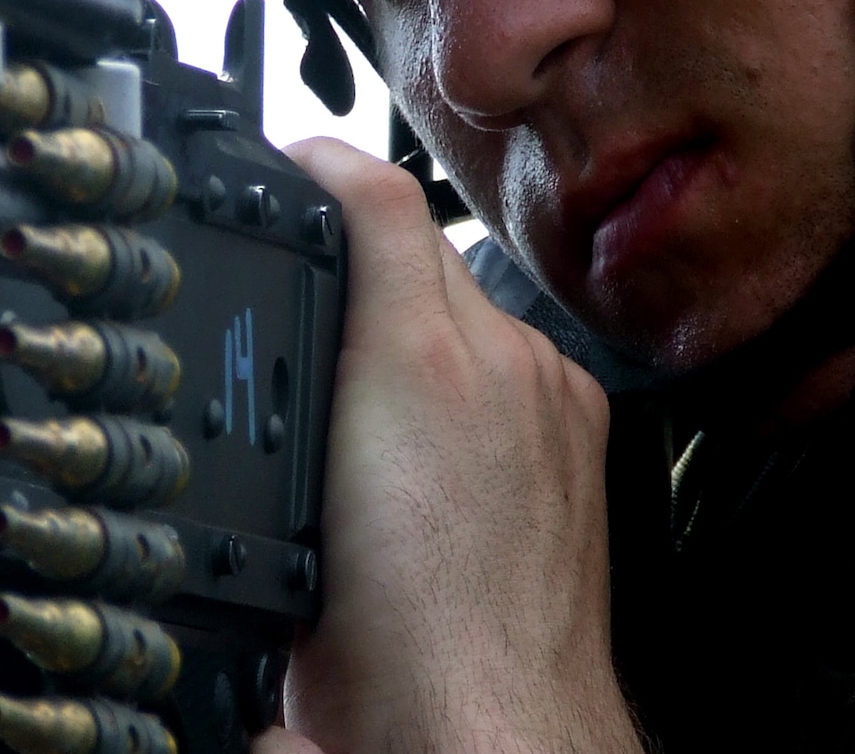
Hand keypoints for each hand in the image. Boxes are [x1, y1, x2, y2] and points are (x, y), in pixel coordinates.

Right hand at [253, 139, 643, 753]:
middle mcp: (501, 360)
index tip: (286, 158)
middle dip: (357, 246)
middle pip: (421, 246)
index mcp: (424, 362)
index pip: (381, 200)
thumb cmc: (392, 635)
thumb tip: (273, 273)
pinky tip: (425, 422)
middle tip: (299, 255)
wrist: (484, 720)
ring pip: (465, 302)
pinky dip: (469, 363)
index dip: (322, 166)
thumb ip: (285, 386)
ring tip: (357, 366)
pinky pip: (514, 355)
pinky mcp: (581, 427)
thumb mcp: (287, 496)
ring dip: (413, 311)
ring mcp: (549, 393)